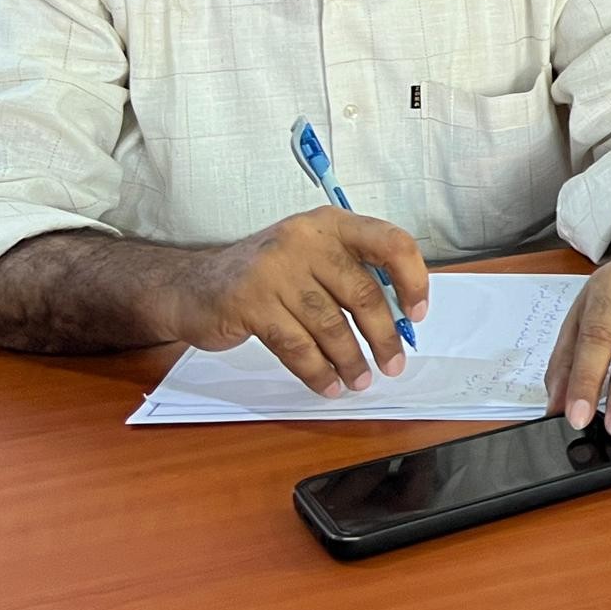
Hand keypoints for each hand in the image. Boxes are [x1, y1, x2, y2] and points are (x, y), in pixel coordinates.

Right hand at [170, 209, 428, 397]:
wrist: (193, 286)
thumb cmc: (267, 276)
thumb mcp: (312, 258)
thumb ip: (353, 275)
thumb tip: (401, 318)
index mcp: (331, 224)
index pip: (390, 242)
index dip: (413, 279)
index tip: (417, 314)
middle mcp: (305, 239)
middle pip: (363, 293)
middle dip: (384, 337)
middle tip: (393, 364)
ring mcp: (275, 269)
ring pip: (331, 325)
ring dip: (351, 361)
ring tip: (360, 381)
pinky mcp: (250, 303)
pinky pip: (297, 347)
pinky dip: (318, 372)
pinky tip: (328, 385)